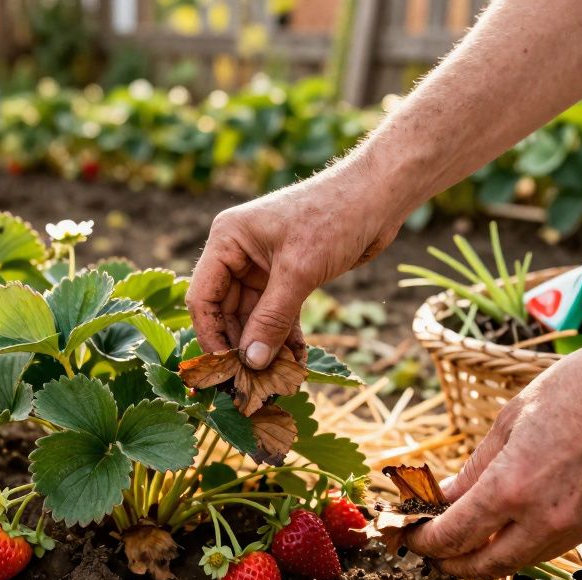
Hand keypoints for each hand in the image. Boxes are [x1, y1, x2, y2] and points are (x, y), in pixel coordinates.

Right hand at [188, 166, 398, 367]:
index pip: (203, 296)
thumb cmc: (334, 217)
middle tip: (253, 381)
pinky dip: (285, 336)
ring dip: (265, 345)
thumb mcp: (299, 272)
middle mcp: (239, 253)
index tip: (224, 369)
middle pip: (226, 311)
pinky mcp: (289, 275)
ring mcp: (263, 265)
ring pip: (254, 316)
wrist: (378, 195)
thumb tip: (250, 362)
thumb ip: (272, 319)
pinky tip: (297, 360)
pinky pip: (278, 313)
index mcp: (228, 240)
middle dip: (241, 345)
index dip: (210, 335)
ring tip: (278, 376)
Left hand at [403, 340, 581, 578]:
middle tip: (432, 552)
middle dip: (451, 564)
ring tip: (469, 542)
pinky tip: (515, 526)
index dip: (425, 541)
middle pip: (484, 566)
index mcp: (511, 487)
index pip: (454, 536)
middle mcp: (545, 518)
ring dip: (490, 559)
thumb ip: (475, 468)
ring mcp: (580, 526)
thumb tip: (445, 497)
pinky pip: (556, 546)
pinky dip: (527, 544)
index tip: (410, 535)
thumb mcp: (509, 420)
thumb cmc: (577, 387)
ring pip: (522, 561)